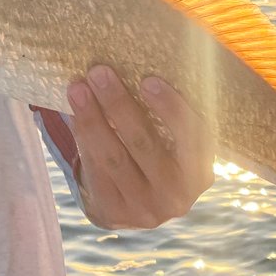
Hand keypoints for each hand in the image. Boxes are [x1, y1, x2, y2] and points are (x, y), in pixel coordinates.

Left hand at [67, 66, 214, 229]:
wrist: (141, 204)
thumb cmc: (162, 156)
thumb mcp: (178, 144)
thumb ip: (171, 116)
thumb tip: (137, 62)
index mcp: (200, 172)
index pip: (192, 138)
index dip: (172, 109)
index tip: (148, 80)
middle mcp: (176, 195)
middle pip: (143, 143)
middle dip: (118, 104)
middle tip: (99, 72)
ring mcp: (144, 209)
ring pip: (113, 158)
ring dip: (92, 119)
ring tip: (77, 88)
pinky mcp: (114, 213)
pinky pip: (95, 170)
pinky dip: (84, 139)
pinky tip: (75, 114)